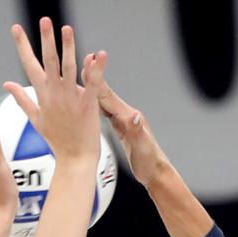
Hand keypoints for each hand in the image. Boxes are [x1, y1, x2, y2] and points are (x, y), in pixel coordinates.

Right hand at [5, 18, 101, 163]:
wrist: (75, 159)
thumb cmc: (57, 140)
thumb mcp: (35, 119)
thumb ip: (21, 99)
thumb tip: (6, 84)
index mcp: (43, 95)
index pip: (30, 65)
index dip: (23, 46)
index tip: (16, 29)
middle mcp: (55, 94)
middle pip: (49, 62)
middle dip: (46, 40)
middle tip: (44, 20)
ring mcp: (71, 99)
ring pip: (69, 68)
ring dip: (68, 47)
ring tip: (66, 29)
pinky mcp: (88, 105)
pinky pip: (93, 83)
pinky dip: (96, 69)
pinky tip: (99, 54)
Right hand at [83, 52, 169, 188]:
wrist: (156, 173)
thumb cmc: (150, 163)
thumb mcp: (142, 149)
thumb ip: (138, 132)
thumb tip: (135, 115)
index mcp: (129, 118)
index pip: (109, 98)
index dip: (97, 83)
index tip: (87, 68)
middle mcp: (127, 116)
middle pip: (105, 95)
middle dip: (93, 79)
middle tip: (81, 62)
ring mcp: (124, 121)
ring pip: (104, 102)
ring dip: (93, 89)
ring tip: (81, 76)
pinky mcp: (121, 128)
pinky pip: (105, 112)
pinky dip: (94, 105)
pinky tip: (87, 102)